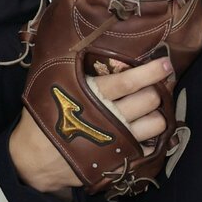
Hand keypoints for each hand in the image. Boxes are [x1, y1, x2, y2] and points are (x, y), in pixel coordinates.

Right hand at [8, 57, 173, 194]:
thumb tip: (88, 42)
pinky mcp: (120, 159)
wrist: (35, 159)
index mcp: (94, 95)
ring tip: (150, 110)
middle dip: (154, 91)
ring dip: (156, 114)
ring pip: (156, 124)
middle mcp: (111, 117)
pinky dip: (150, 139)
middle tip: (152, 87)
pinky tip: (143, 132)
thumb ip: (74, 67)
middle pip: (150, 100)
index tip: (166, 64)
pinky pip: (149, 148)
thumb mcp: (54, 84)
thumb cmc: (44, 116)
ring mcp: (118, 141)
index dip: (152, 71)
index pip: (131, 80)